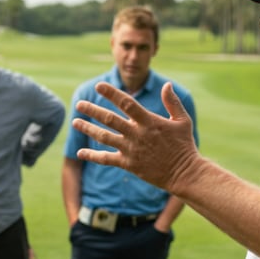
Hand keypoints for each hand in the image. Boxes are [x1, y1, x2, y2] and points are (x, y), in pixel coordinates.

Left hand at [72, 81, 199, 192]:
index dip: (111, 93)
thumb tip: (166, 85)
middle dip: (92, 110)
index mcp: (149, 121)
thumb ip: (173, 102)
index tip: (98, 87)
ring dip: (88, 129)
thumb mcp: (183, 121)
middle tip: (79, 104)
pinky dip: (92, 156)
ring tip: (75, 122)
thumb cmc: (184, 146)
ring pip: (104, 137)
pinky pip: (106, 159)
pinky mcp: (128, 164)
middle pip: (109, 119)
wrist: (184, 173)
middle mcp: (137, 134)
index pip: (127, 103)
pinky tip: (80, 153)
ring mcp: (131, 150)